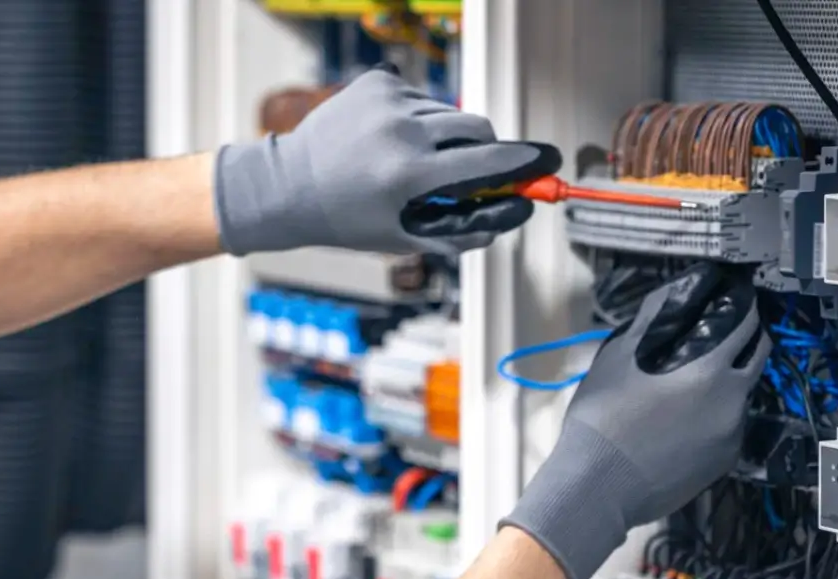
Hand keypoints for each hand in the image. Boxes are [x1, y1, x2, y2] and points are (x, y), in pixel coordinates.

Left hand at [213, 68, 560, 255]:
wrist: (287, 187)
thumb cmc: (346, 220)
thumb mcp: (404, 237)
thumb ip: (464, 229)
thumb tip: (518, 212)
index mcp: (407, 173)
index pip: (486, 162)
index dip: (524, 163)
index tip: (550, 161)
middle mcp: (399, 130)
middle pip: (476, 127)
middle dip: (483, 150)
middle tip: (465, 172)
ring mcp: (387, 100)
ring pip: (448, 113)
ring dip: (444, 136)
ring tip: (406, 161)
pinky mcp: (376, 82)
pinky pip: (420, 98)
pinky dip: (416, 119)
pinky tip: (386, 140)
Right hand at [501, 279, 770, 578]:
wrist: (597, 488)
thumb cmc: (602, 421)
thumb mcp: (615, 360)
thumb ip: (649, 323)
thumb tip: (668, 295)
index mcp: (709, 370)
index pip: (745, 327)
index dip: (744, 308)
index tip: (739, 300)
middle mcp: (732, 401)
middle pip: (758, 359)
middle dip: (749, 341)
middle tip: (730, 333)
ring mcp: (732, 436)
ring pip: (742, 397)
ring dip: (730, 382)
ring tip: (699, 382)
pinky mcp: (724, 464)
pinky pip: (729, 428)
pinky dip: (717, 416)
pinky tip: (689, 420)